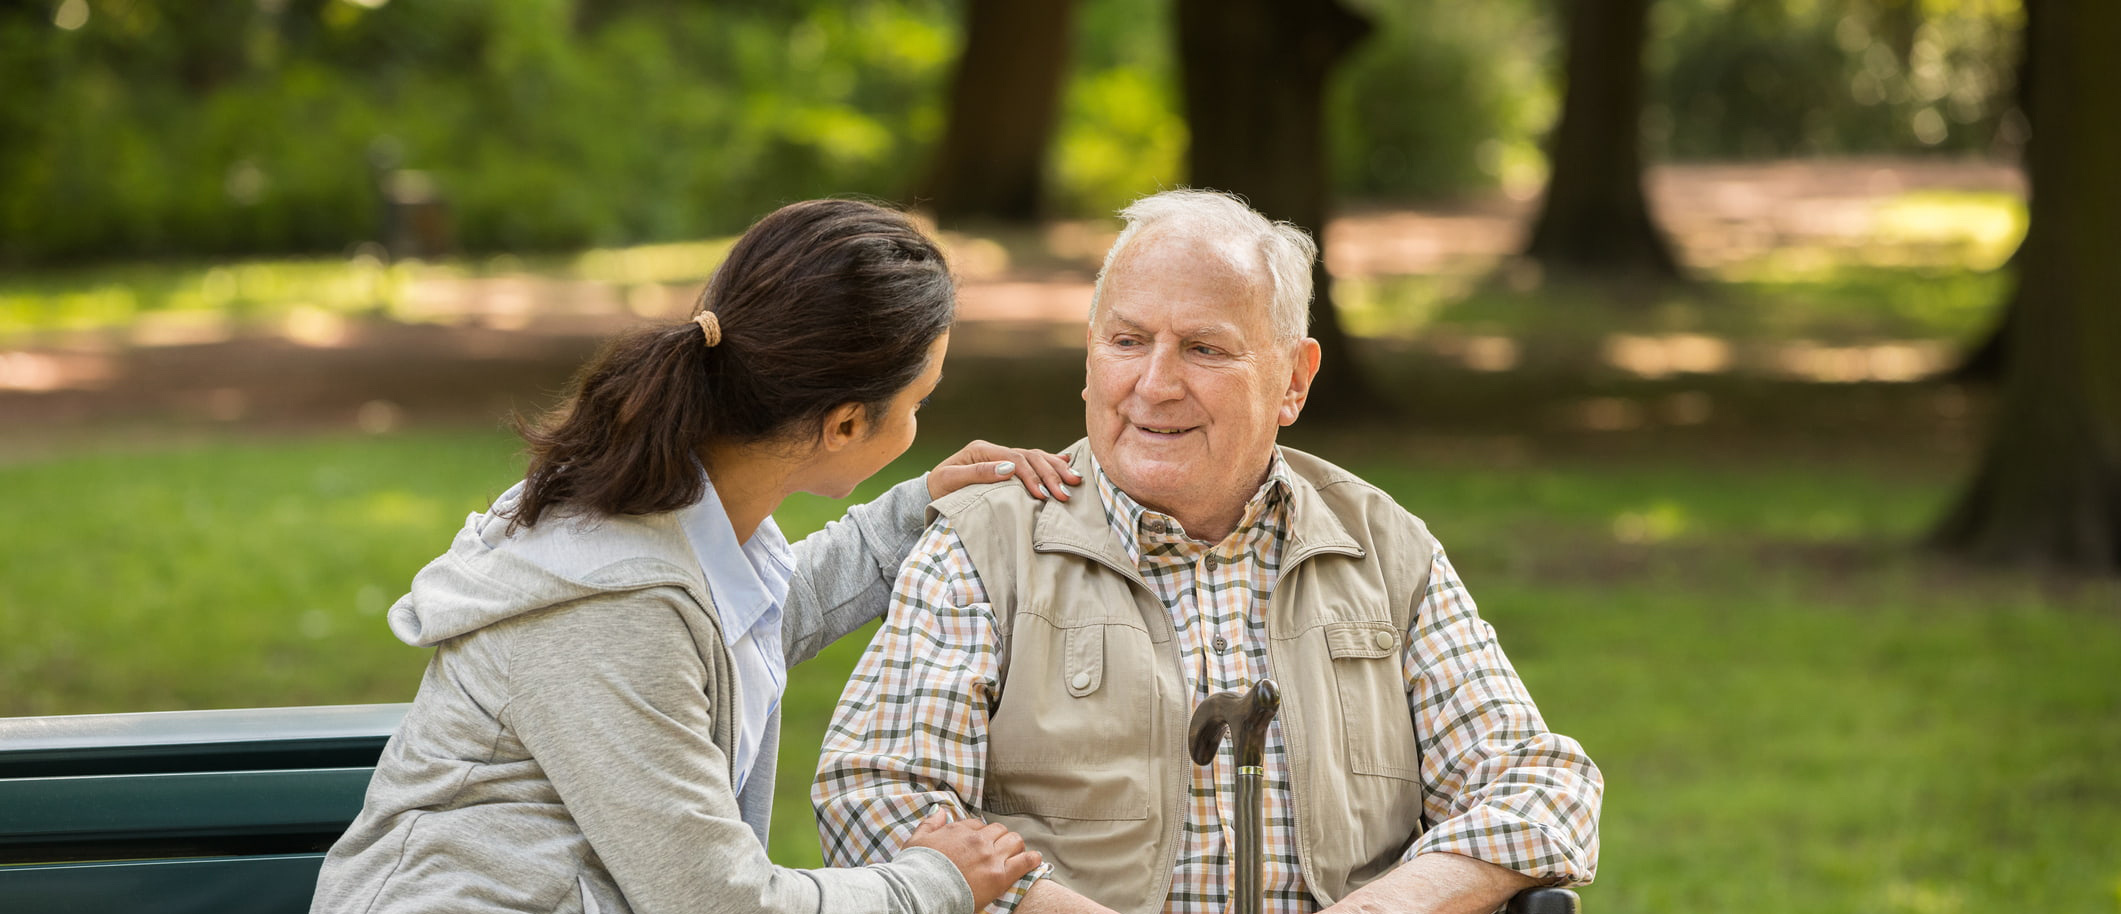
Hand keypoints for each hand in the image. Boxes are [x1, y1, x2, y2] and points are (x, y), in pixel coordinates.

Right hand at [902, 812, 1042, 910]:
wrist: (922, 891)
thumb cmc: (916, 869)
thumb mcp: (917, 840)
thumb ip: (930, 824)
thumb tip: (940, 812)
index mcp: (959, 831)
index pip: (977, 825)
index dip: (979, 834)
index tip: (978, 843)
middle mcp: (977, 840)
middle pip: (999, 830)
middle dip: (999, 838)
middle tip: (998, 849)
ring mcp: (990, 857)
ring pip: (1014, 840)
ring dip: (1014, 846)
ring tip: (1015, 853)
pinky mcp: (1000, 876)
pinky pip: (1024, 861)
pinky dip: (1031, 859)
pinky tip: (1035, 859)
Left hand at [928, 440, 1081, 501]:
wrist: (932, 491)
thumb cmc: (939, 488)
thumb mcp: (951, 480)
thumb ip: (978, 473)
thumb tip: (1008, 468)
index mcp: (983, 449)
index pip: (1015, 459)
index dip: (1031, 476)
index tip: (1043, 495)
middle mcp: (995, 450)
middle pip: (1030, 456)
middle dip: (1050, 474)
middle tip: (1066, 492)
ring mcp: (1002, 456)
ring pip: (1036, 457)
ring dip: (1056, 469)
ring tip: (1074, 480)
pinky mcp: (1007, 465)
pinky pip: (1033, 461)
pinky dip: (1050, 461)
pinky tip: (1065, 462)